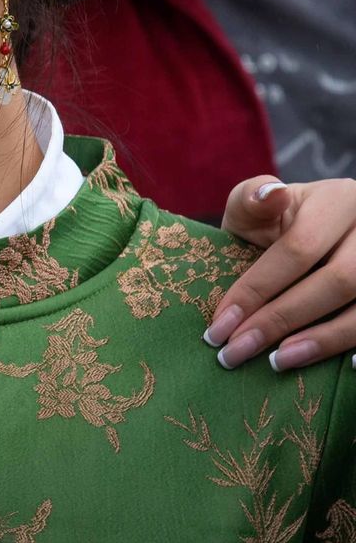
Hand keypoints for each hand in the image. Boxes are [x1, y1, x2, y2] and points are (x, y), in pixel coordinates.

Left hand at [209, 175, 355, 370]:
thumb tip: (270, 194)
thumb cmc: (274, 222)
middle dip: (280, 320)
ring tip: (277, 362)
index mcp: (338, 201)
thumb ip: (251, 199)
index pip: (298, 250)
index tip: (219, 326)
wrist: (314, 232)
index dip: (257, 289)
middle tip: (237, 351)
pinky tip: (345, 368)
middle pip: (336, 282)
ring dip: (322, 341)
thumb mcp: (255, 205)